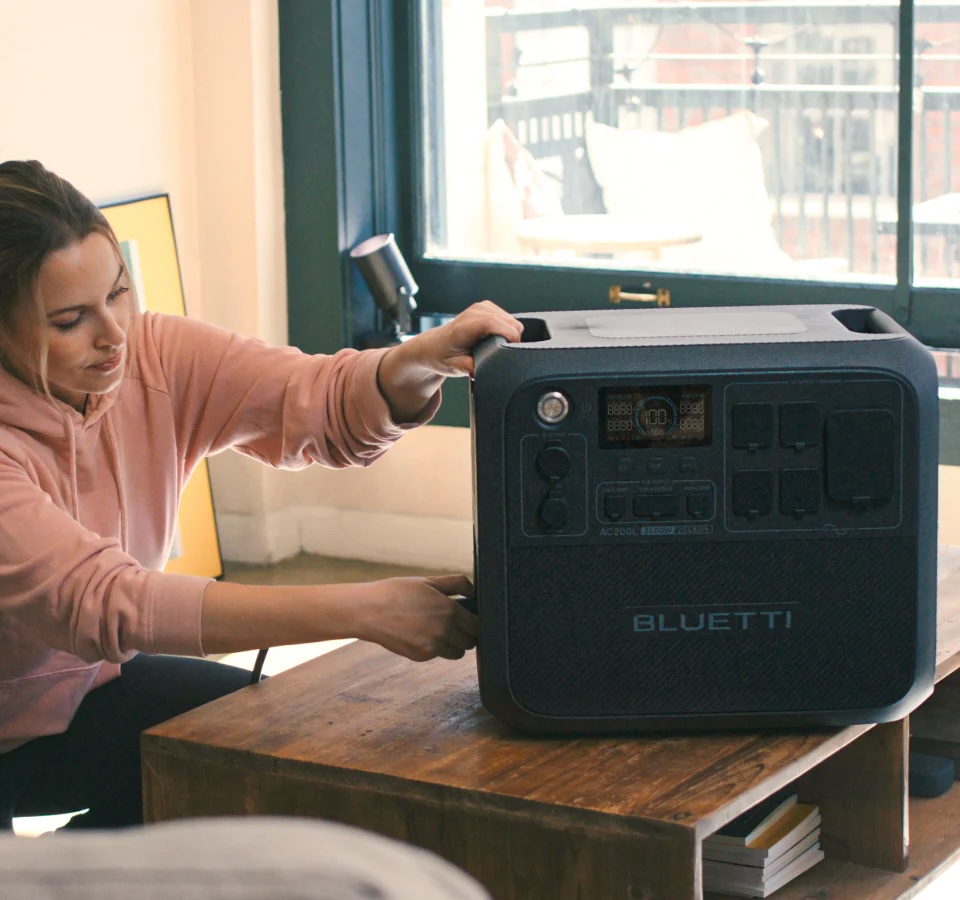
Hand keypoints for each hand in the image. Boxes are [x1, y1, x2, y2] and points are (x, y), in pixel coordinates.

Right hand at [358, 574, 478, 661]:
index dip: (475, 622)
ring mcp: (433, 647)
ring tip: (440, 630)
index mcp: (450, 611)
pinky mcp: (421, 656)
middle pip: (470, 642)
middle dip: (466, 634)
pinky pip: (438, 655)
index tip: (469, 618)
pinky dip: (435, 647)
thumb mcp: (429, 581)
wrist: (369, 611)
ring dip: (453, 644)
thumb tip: (474, 591)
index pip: (477, 625)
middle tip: (456, 625)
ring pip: (457, 653)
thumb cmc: (398, 592)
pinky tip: (422, 634)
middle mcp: (445, 632)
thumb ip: (456, 583)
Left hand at [377, 301, 522, 421]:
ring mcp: (481, 307)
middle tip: (503, 355)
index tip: (514, 349)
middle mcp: (473, 312)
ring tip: (497, 347)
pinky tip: (496, 338)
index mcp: (464, 327)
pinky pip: (508, 318)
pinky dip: (507, 329)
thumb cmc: (442, 357)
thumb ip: (467, 368)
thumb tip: (480, 370)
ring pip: (512, 320)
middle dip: (513, 339)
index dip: (509, 335)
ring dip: (510, 334)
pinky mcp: (486, 307)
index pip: (493, 323)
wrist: (432, 346)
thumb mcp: (452, 367)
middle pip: (508, 321)